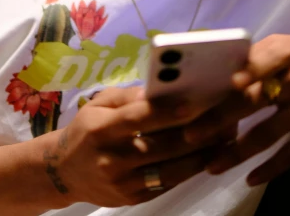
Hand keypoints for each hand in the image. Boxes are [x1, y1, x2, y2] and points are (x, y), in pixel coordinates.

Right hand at [39, 85, 234, 206]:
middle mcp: (113, 158)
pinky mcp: (133, 199)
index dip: (167, 112)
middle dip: (197, 133)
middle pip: (162, 146)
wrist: (63, 172)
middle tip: (226, 118)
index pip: (138, 119)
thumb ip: (129, 98)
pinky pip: (167, 185)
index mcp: (102, 129)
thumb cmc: (86, 129)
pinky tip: (208, 156)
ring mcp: (123, 183)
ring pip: (170, 170)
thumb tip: (160, 90)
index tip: (195, 102)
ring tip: (226, 138)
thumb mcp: (99, 104)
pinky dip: (190, 170)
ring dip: (202, 155)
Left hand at [194, 33, 289, 185]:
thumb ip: (259, 58)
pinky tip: (249, 178)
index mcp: (284, 51)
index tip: (199, 93)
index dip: (227, 79)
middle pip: (250, 101)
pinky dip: (269, 168)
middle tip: (190, 134)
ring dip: (235, 152)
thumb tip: (221, 75)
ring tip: (211, 164)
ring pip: (265, 134)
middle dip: (217, 120)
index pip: (251, 65)